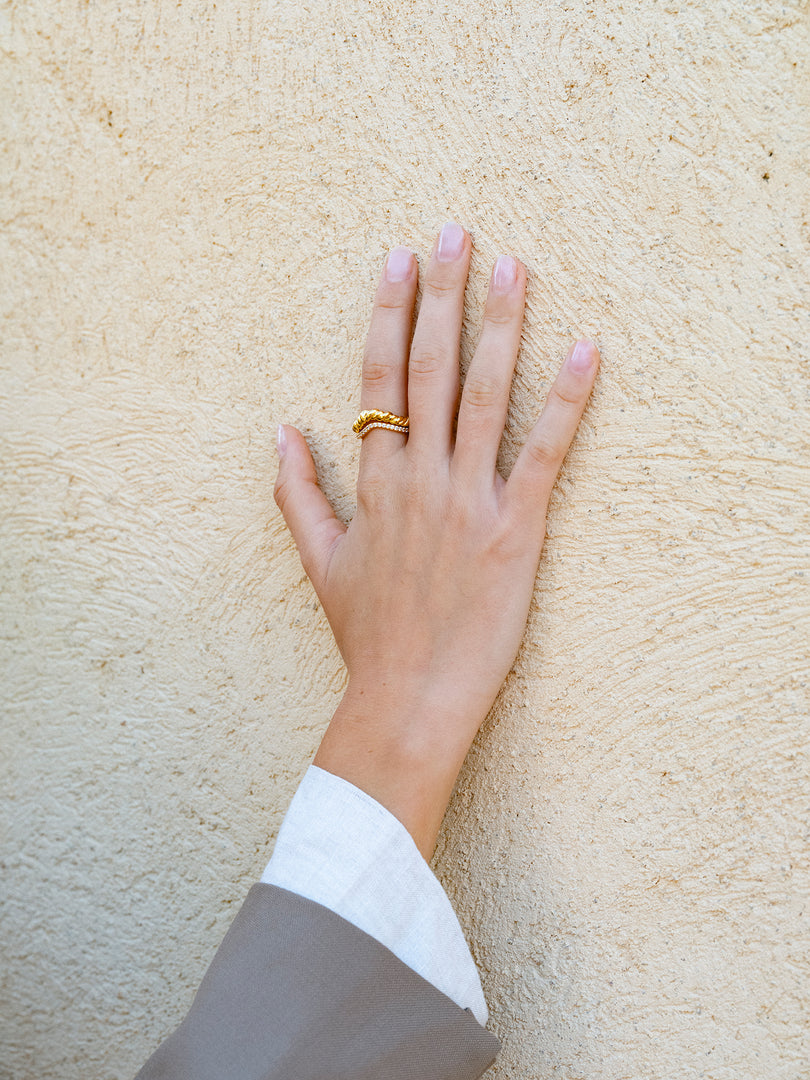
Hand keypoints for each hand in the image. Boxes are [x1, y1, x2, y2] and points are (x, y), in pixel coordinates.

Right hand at [274, 223, 598, 857]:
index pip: (378, 377)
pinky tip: (587, 351)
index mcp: (376, 480)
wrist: (405, 700)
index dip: (388, 312)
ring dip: (500, 326)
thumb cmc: (368, 635)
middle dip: (442, 294)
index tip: (398, 259)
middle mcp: (420, 477)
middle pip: (429, 367)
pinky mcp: (515, 531)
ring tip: (514, 266)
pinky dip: (566, 401)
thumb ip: (299, 492)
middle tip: (456, 231)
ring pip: (484, 395)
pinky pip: (543, 453)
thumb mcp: (319, 562)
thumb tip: (280, 431)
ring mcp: (468, 500)